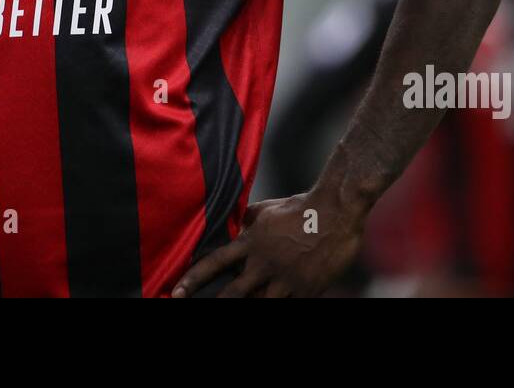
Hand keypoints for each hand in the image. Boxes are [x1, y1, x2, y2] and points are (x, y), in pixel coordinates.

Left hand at [172, 193, 364, 297]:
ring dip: (250, 307)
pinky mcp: (307, 290)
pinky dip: (281, 305)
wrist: (336, 210)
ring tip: (243, 306)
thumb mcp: (267, 209)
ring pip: (259, 304)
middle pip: (233, 292)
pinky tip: (279, 302)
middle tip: (196, 307)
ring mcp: (286, 279)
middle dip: (215, 303)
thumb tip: (232, 221)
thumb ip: (247, 219)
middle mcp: (265, 263)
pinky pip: (288, 307)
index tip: (177, 291)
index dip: (193, 278)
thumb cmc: (301, 206)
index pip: (215, 262)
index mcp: (252, 241)